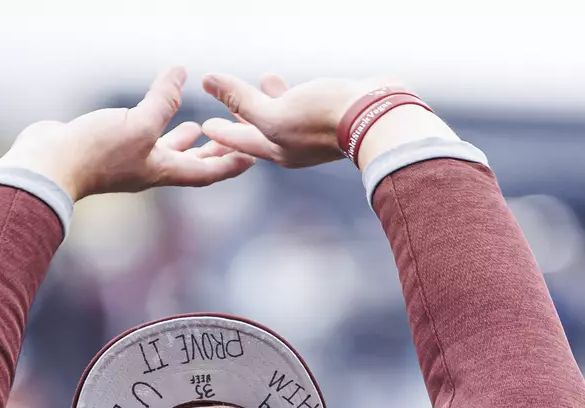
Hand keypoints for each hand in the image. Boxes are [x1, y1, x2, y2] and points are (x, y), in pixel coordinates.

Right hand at [0, 66, 253, 200]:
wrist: (47, 166)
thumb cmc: (95, 152)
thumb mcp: (139, 124)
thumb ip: (163, 100)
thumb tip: (182, 73)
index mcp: (162, 172)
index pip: (207, 173)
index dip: (232, 164)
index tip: (253, 156)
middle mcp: (149, 170)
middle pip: (191, 166)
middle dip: (214, 153)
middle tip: (235, 139)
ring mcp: (129, 161)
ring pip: (166, 154)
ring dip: (185, 143)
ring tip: (200, 127)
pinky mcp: (110, 150)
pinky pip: (143, 139)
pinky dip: (156, 128)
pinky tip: (155, 113)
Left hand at [201, 73, 455, 169]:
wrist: (377, 118)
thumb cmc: (323, 119)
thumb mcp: (274, 112)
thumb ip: (241, 98)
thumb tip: (208, 81)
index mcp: (278, 152)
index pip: (240, 142)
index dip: (222, 133)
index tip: (206, 127)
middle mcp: (295, 148)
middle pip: (261, 134)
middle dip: (243, 123)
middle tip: (226, 115)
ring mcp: (315, 134)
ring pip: (286, 117)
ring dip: (271, 101)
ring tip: (264, 81)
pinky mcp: (333, 116)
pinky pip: (307, 105)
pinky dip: (297, 92)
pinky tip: (298, 78)